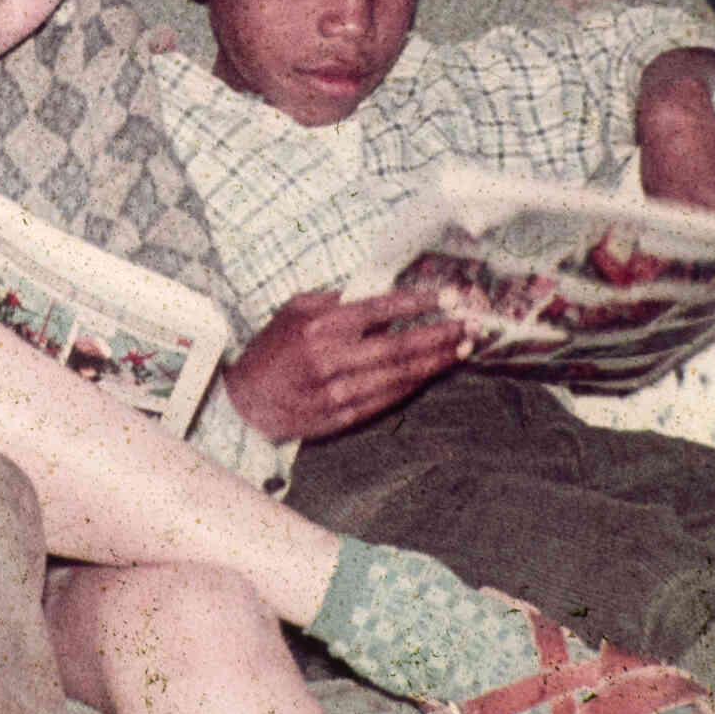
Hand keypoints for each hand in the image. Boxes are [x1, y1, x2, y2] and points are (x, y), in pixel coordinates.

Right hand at [220, 288, 465, 443]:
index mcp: (320, 325)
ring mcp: (337, 392)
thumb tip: (381, 296)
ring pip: (398, 376)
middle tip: (470, 325)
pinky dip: (413, 385)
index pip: (380, 309)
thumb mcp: (295, 309)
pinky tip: (432, 373)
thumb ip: (337, 300)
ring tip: (461, 348)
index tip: (449, 297)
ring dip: (435, 362)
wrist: (245, 401)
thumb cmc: (273, 348)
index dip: (419, 302)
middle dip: (440, 334)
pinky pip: (387, 400)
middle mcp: (330, 358)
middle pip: (399, 346)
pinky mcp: (341, 417)